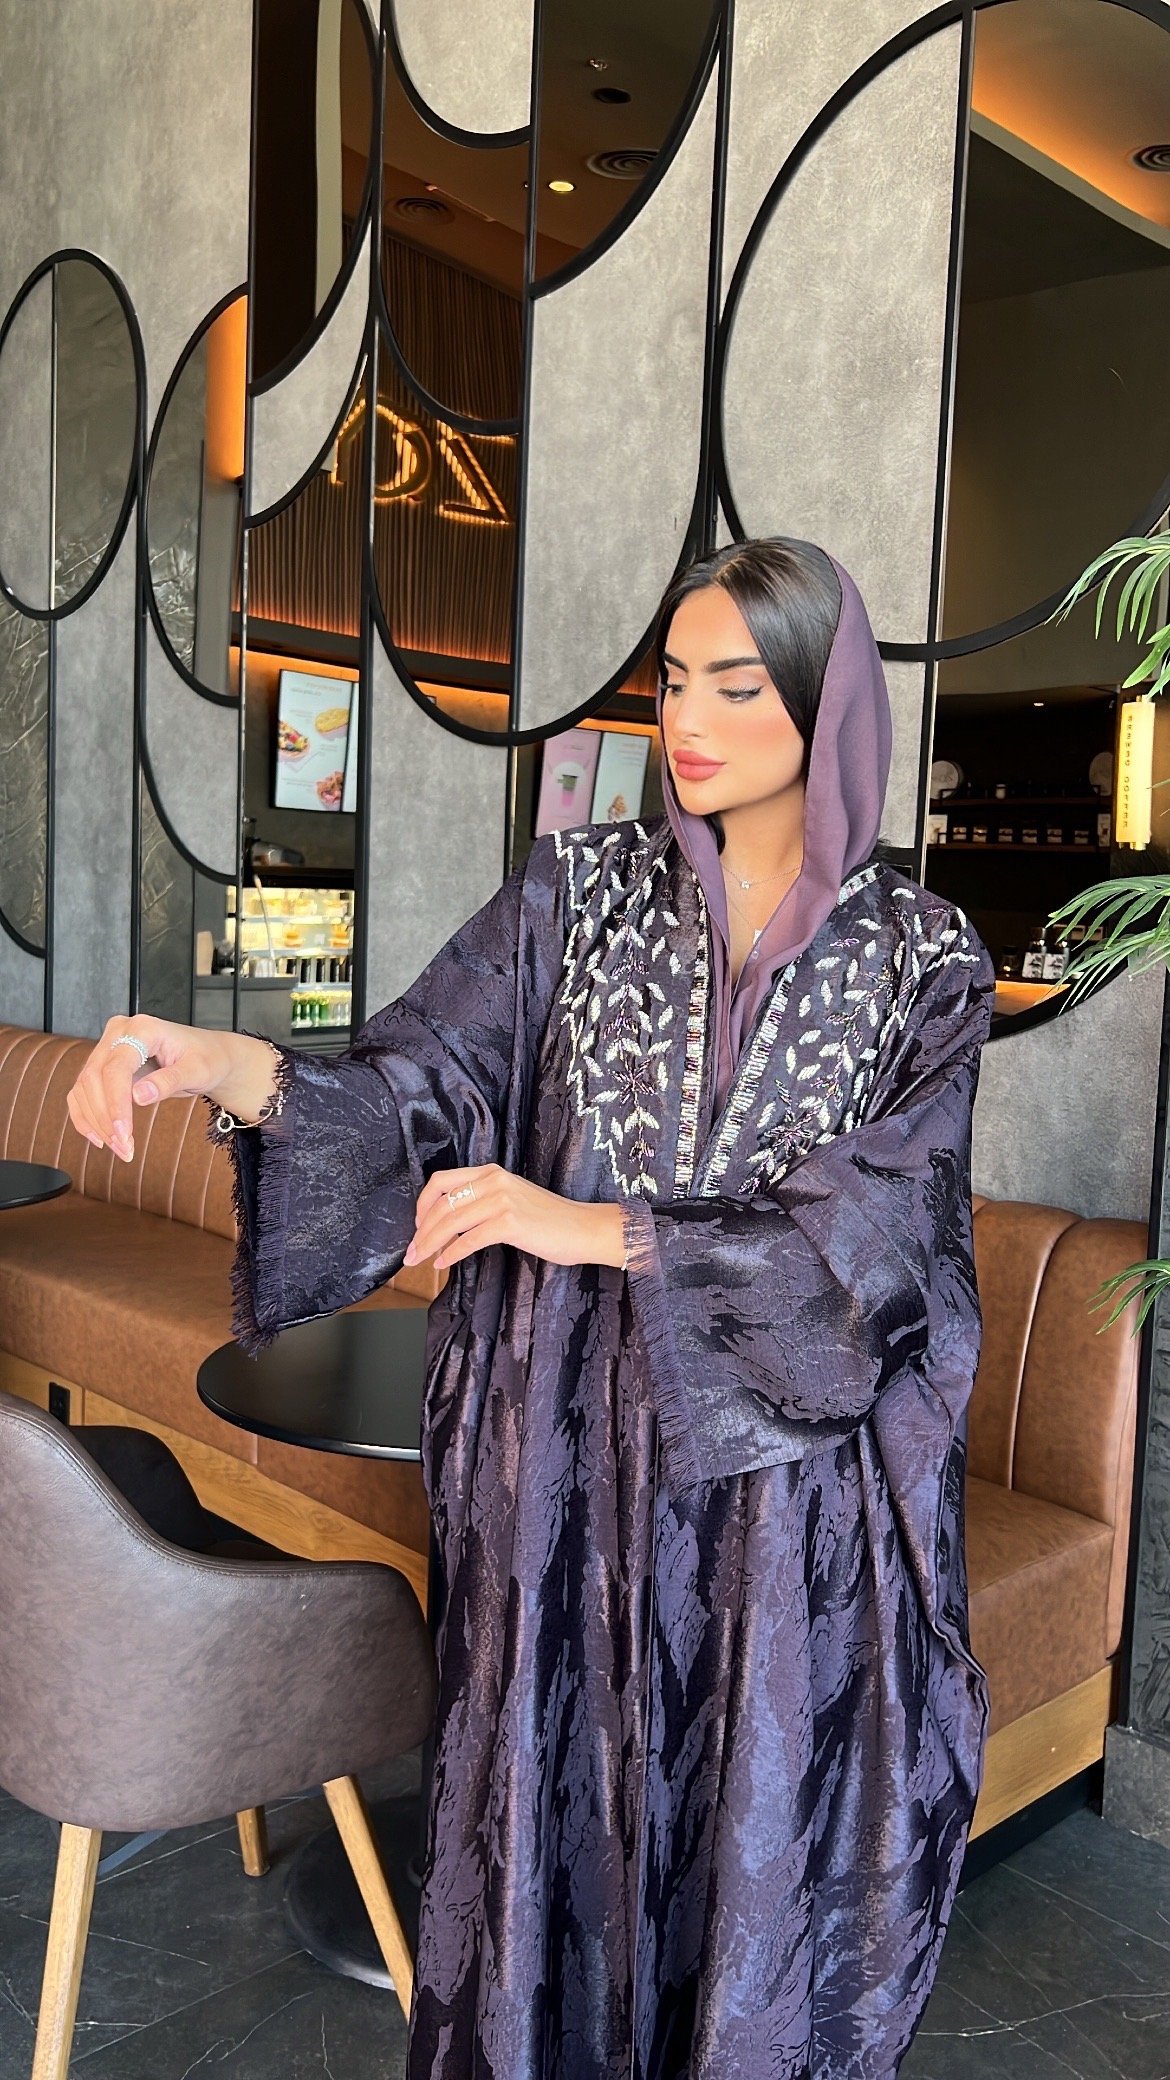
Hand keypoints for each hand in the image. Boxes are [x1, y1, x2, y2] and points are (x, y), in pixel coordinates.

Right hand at [66, 1018, 270, 1163]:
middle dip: (105, 1118)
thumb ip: (169, 1081)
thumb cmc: (206, 1059)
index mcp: (142, 1028)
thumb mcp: (197, 1071)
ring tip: (120, 1147)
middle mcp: (119, 1033)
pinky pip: (82, 1093)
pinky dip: (86, 1117)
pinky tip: (100, 1139)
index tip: (123, 1133)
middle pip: (93, 1078)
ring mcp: (108, 1048)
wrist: (208, 1056)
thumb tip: (139, 1096)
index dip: (116, 1103)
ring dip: (96, 1122)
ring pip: (84, 1087)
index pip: (116, 1068)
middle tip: (124, 1147)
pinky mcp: (103, 1066)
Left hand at [404, 1164, 626, 1272]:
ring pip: (450, 1222)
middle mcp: (493, 1180)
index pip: (442, 1180)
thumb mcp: (512, 1198)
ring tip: (419, 1259)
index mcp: (491, 1172)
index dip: (423, 1203)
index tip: (417, 1225)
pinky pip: (468, 1239)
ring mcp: (501, 1200)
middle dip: (420, 1230)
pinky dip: (450, 1253)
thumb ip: (484, 1201)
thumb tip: (450, 1222)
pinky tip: (442, 1263)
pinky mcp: (509, 1222)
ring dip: (429, 1244)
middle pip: (441, 1204)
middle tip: (410, 1251)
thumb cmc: (549, 1220)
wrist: (583, 1228)